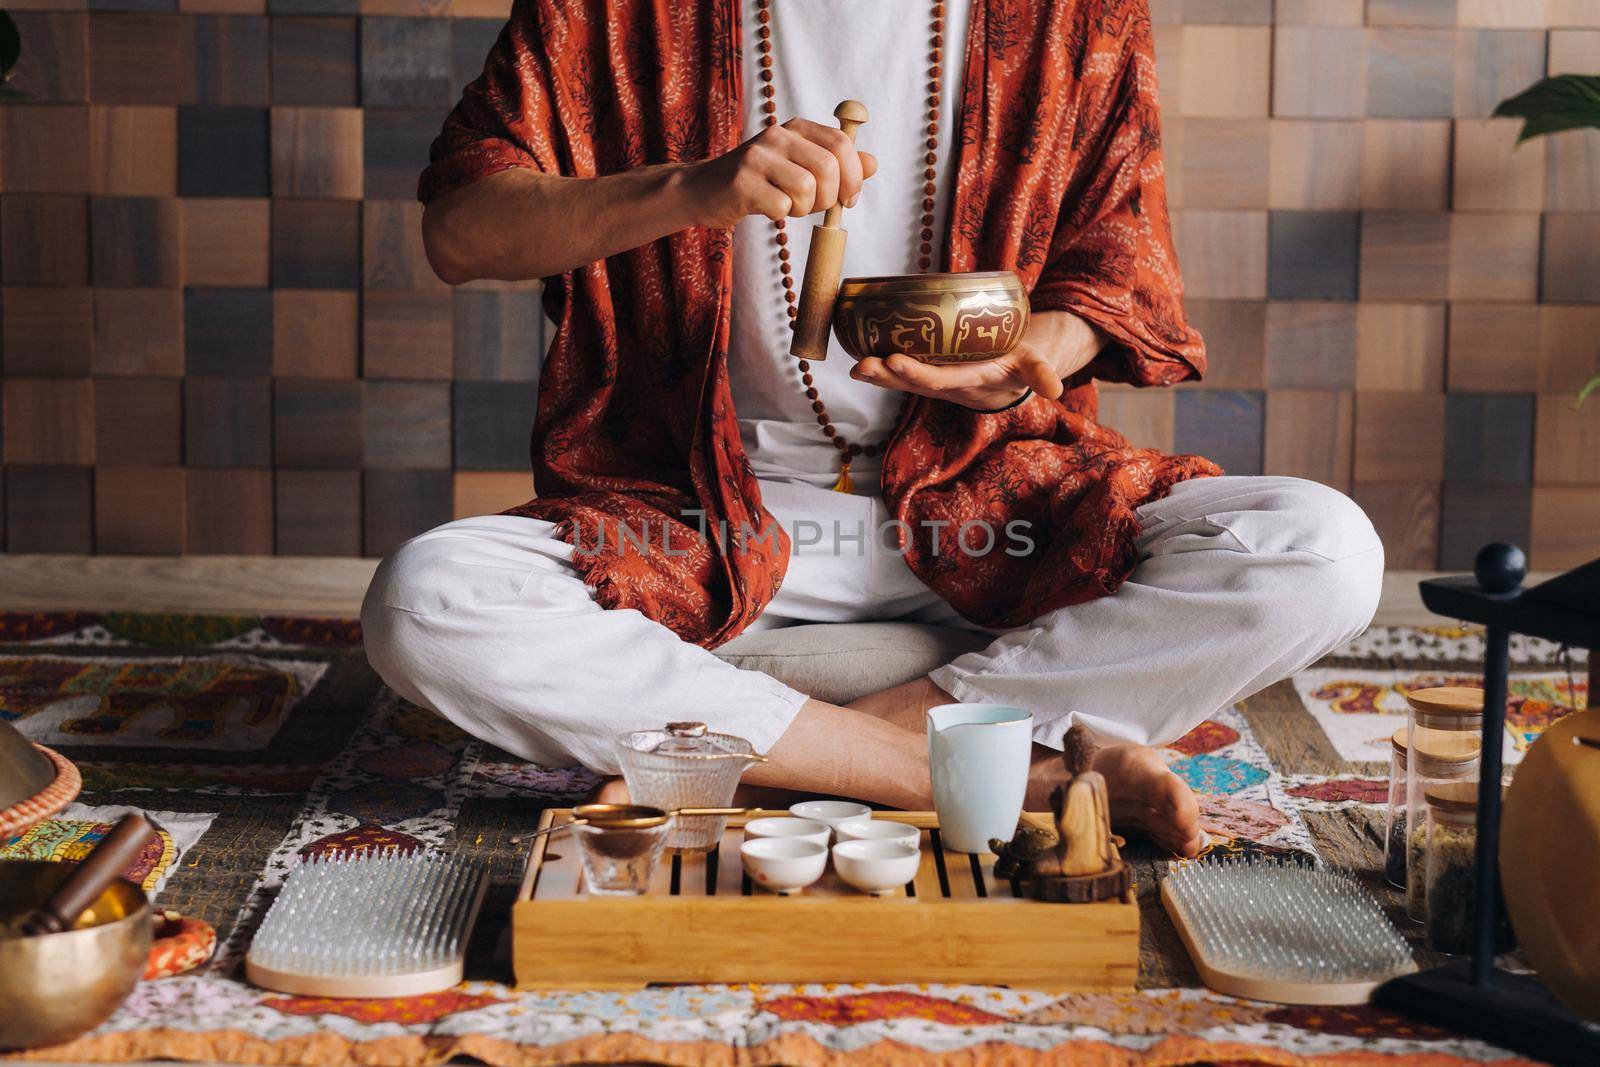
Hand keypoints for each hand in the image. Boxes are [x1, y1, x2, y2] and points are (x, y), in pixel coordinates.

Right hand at [684, 118, 878, 228]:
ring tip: (787, 205)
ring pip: (806, 189)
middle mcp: (777, 135)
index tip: (848, 198)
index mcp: (796, 128)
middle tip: (815, 207)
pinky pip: (781, 207)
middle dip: (829, 198)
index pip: (841, 144)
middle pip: (828, 167)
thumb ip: (837, 165)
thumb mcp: (800, 167)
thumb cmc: (759, 181)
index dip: (853, 176)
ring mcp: (757, 157)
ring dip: (803, 209)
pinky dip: (781, 216)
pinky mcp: (742, 182)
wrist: (705, 190)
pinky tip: (767, 208)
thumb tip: (872, 164)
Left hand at [849, 311, 1107, 410]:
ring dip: (876, 375)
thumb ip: (1041, 374)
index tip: (894, 360)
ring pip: (900, 381)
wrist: (1007, 378)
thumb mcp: (1033, 365)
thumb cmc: (1018, 363)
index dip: (915, 372)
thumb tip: (1056, 390)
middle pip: (911, 383)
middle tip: (864, 364)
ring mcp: (933, 381)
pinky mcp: (926, 372)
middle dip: (886, 375)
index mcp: (968, 381)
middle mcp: (945, 385)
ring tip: (855, 367)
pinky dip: (878, 368)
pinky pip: (898, 372)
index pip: (938, 379)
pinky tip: (856, 359)